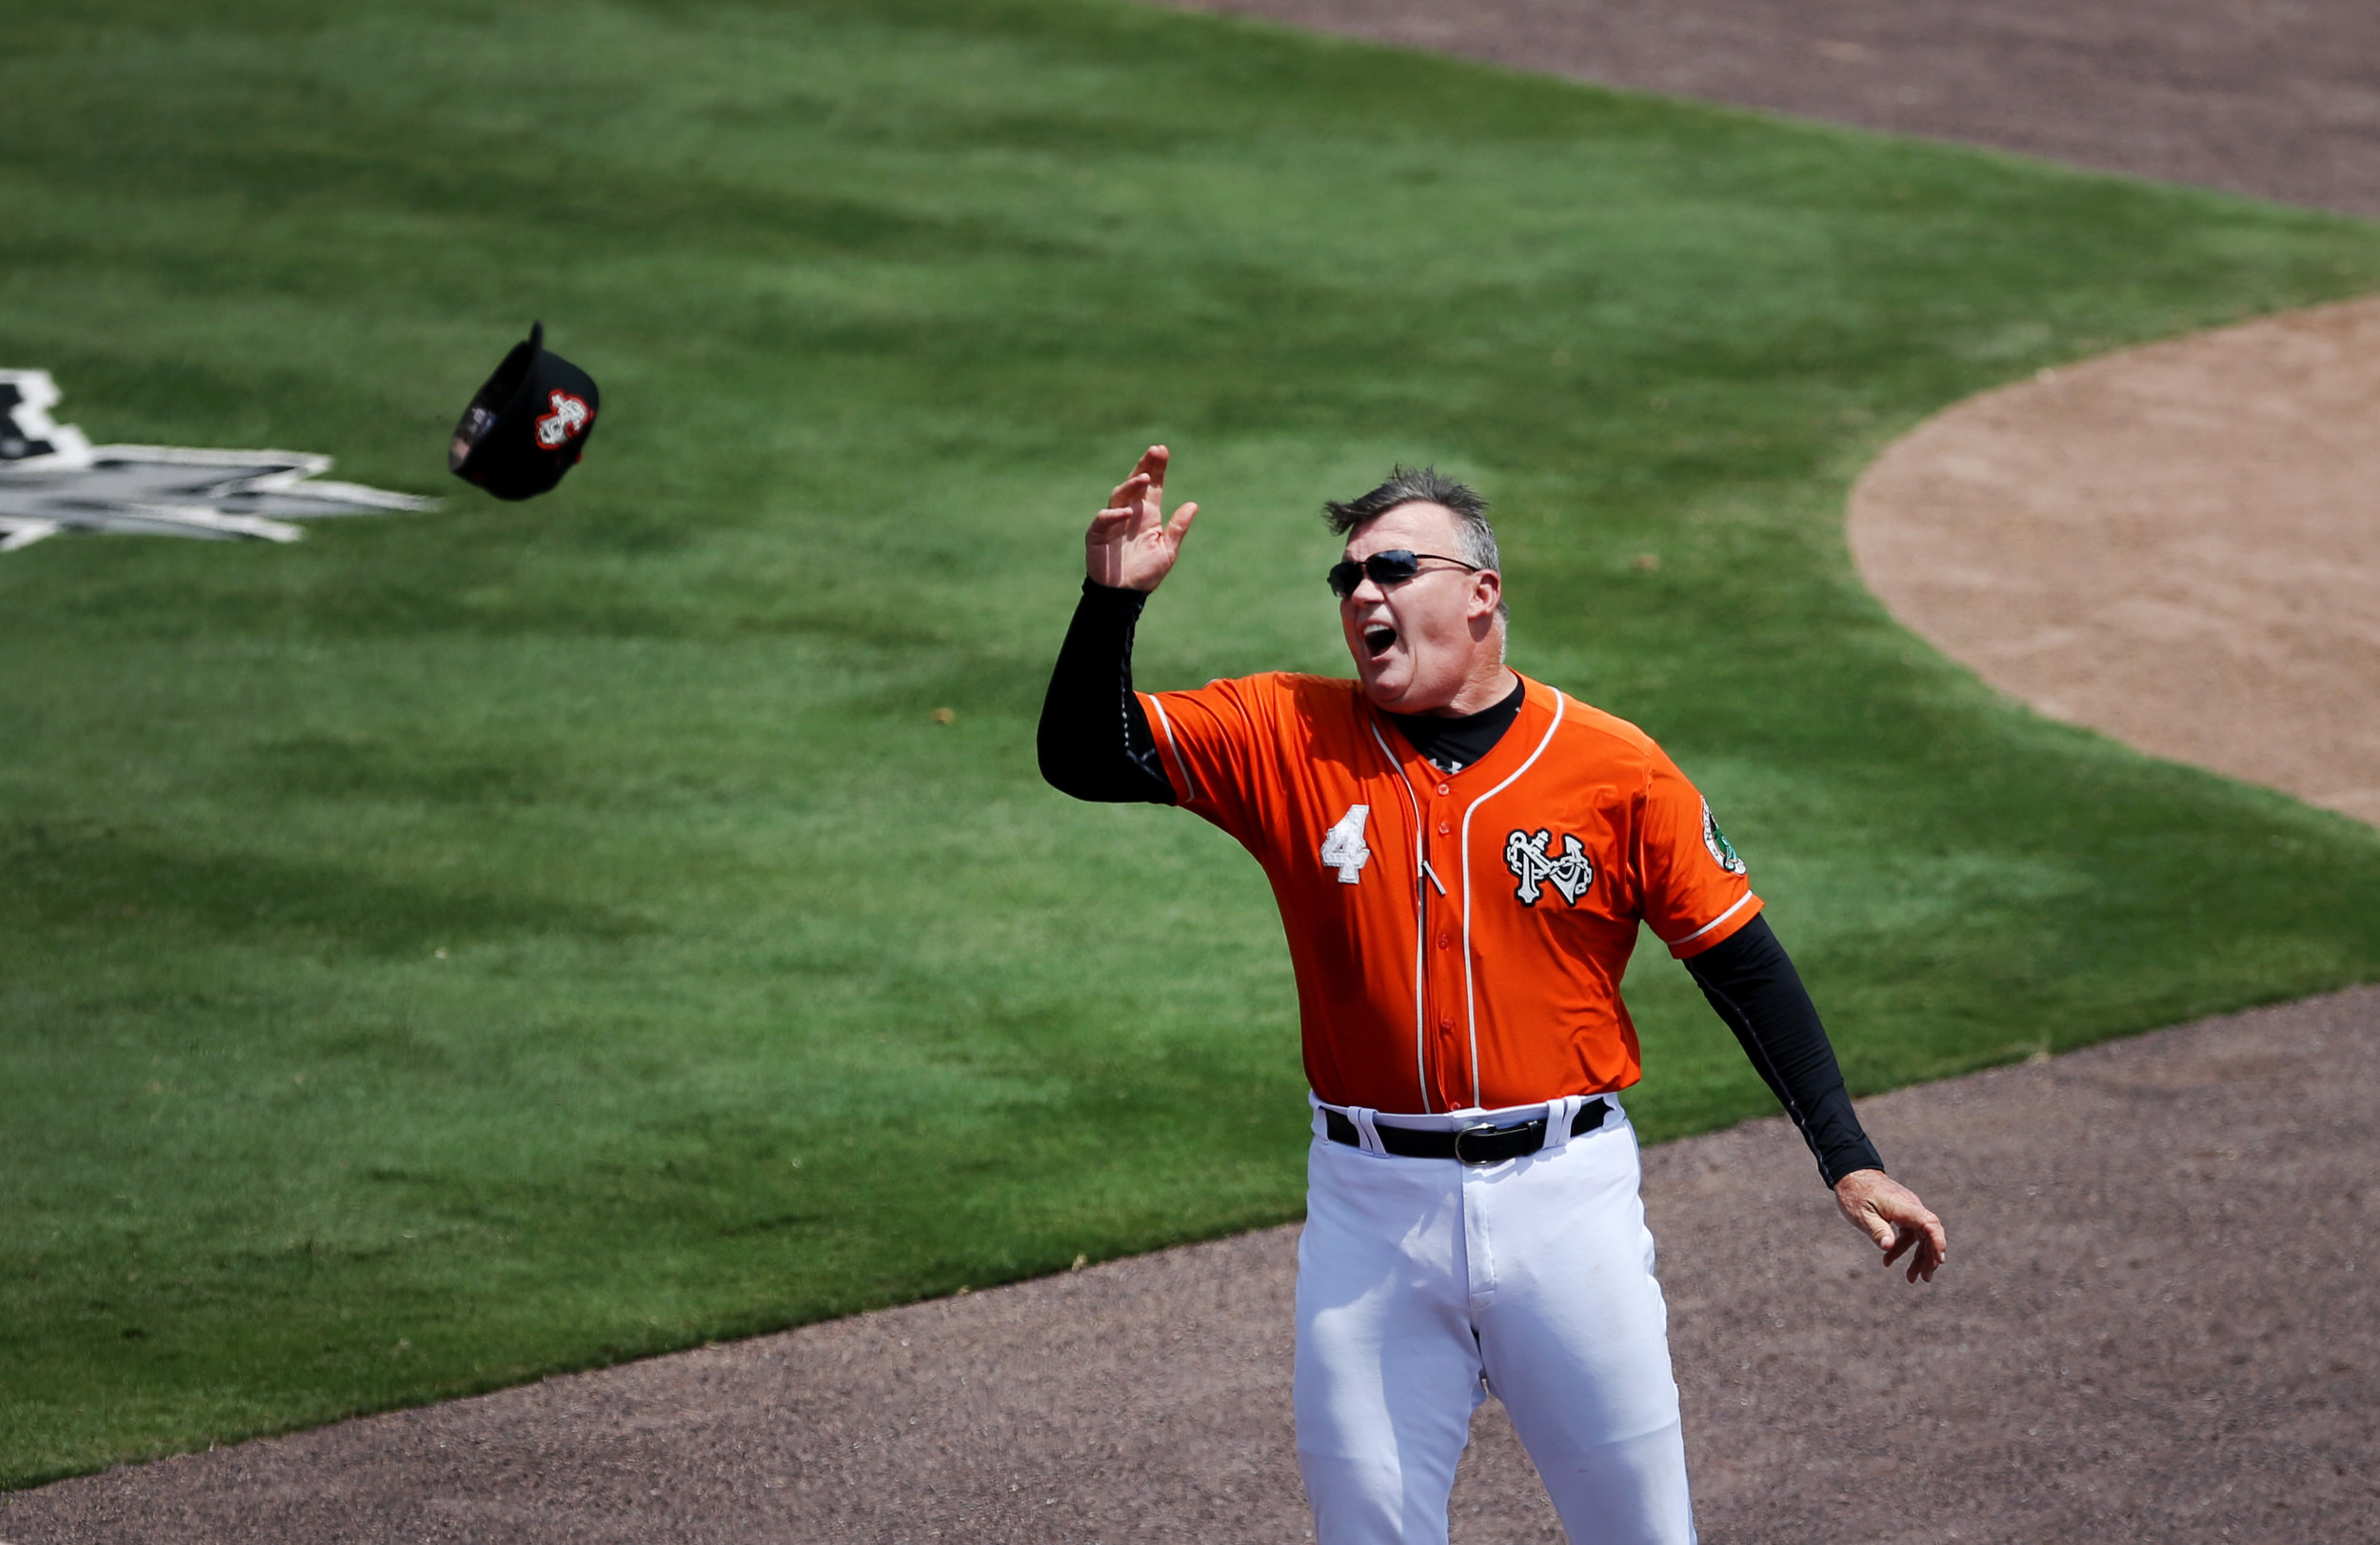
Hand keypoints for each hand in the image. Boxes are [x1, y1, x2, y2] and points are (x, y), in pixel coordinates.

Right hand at [1087, 445, 1197, 591]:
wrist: (1124, 595)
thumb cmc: (1146, 573)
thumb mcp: (1167, 550)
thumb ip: (1178, 527)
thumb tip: (1194, 504)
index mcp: (1147, 515)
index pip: (1153, 487)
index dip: (1157, 468)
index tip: (1163, 451)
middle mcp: (1130, 513)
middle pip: (1135, 484)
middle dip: (1144, 466)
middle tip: (1154, 451)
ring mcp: (1112, 522)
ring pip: (1119, 496)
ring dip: (1131, 486)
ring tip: (1144, 478)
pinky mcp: (1097, 534)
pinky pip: (1103, 519)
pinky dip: (1114, 514)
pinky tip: (1128, 512)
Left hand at [1833, 1169, 1946, 1282]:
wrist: (1851, 1173)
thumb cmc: (1855, 1194)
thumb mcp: (1862, 1215)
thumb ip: (1877, 1230)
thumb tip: (1888, 1246)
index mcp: (1905, 1207)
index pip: (1930, 1224)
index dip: (1938, 1243)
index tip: (1938, 1261)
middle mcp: (1911, 1207)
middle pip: (1930, 1234)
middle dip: (1929, 1257)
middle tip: (1925, 1278)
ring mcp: (1908, 1210)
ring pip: (1920, 1236)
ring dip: (1917, 1257)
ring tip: (1910, 1278)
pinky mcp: (1902, 1213)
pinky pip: (1909, 1232)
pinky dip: (1902, 1247)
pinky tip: (1888, 1260)